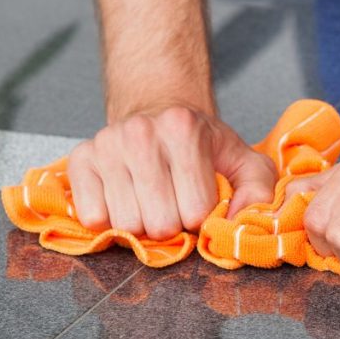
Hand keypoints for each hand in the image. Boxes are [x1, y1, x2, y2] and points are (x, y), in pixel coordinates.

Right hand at [67, 105, 276, 238]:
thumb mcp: (243, 161)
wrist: (158, 113)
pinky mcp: (80, 159)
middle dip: (171, 225)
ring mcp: (106, 144)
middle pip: (159, 223)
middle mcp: (141, 133)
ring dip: (142, 225)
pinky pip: (93, 217)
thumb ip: (258, 191)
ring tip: (150, 201)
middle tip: (173, 205)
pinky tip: (124, 200)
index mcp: (184, 129)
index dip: (200, 217)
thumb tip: (237, 223)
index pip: (196, 211)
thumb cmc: (203, 145)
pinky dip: (110, 221)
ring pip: (126, 225)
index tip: (199, 201)